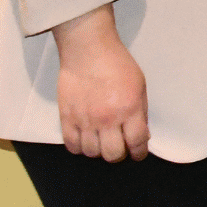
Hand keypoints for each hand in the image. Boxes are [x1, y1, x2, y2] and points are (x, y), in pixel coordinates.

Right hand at [51, 5, 148, 160]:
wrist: (88, 51)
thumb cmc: (118, 65)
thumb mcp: (140, 86)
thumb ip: (140, 112)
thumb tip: (140, 135)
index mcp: (129, 108)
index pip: (136, 142)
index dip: (139, 152)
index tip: (138, 154)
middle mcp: (107, 118)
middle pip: (112, 154)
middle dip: (119, 154)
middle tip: (120, 147)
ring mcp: (85, 120)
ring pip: (91, 153)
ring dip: (99, 151)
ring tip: (102, 142)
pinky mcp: (66, 118)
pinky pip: (72, 145)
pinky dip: (80, 147)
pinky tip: (86, 140)